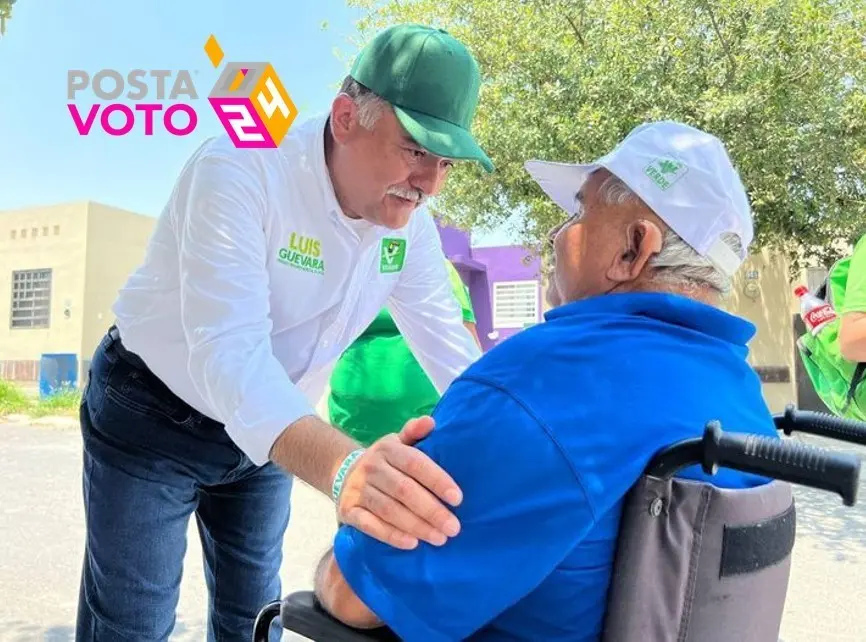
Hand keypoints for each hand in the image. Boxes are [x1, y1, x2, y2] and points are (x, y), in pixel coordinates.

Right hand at [336, 416, 462, 549]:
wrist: (344, 471)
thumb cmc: (385, 461)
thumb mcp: (398, 442)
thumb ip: (414, 433)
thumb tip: (430, 422)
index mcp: (388, 449)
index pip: (415, 464)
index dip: (437, 480)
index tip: (458, 498)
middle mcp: (371, 467)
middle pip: (404, 490)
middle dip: (431, 510)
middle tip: (453, 527)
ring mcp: (357, 489)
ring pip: (389, 510)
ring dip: (416, 526)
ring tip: (439, 538)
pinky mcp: (348, 510)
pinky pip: (370, 525)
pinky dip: (391, 535)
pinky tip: (411, 543)